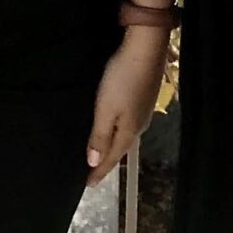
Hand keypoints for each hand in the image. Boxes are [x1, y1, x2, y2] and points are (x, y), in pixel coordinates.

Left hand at [86, 26, 169, 187]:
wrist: (145, 47)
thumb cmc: (121, 78)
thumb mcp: (105, 108)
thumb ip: (100, 136)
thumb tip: (94, 163)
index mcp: (129, 131)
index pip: (111, 158)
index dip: (99, 172)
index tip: (87, 185)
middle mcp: (140, 125)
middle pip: (120, 149)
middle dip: (107, 162)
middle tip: (93, 172)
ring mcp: (144, 110)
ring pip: (126, 136)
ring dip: (113, 147)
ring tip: (102, 154)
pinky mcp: (145, 97)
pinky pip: (129, 124)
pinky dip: (119, 132)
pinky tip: (115, 128)